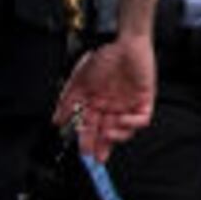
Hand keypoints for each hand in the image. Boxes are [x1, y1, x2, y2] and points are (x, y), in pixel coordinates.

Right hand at [58, 34, 157, 158]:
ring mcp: (129, 105)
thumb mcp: (78, 81)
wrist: (125, 43)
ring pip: (125, 130)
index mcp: (97, 106)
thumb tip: (56, 120)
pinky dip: (133, 123)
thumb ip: (67, 101)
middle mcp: (113, 109)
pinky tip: (122, 119)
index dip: (88, 142)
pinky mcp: (144, 100)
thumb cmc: (104, 58)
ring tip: (107, 134)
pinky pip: (142, 119)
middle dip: (102, 147)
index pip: (92, 129)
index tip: (84, 154)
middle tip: (96, 156)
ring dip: (117, 136)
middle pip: (107, 134)